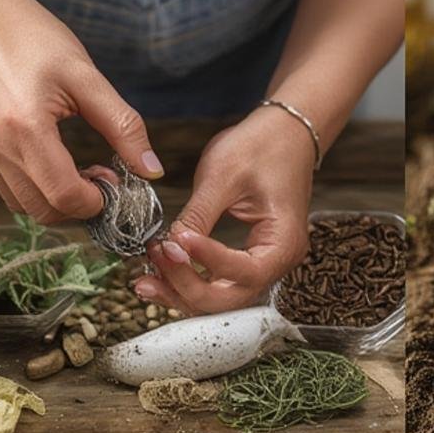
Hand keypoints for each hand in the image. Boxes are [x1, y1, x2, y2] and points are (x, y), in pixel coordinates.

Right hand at [0, 0, 161, 222]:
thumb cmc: (37, 40)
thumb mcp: (88, 78)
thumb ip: (124, 126)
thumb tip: (153, 170)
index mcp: (25, 126)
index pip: (64, 195)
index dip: (96, 201)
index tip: (114, 180)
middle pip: (46, 211)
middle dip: (81, 206)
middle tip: (101, 177)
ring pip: (28, 208)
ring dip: (60, 203)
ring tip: (79, 171)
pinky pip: (15, 194)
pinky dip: (41, 193)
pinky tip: (58, 167)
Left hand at [136, 108, 313, 315]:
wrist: (285, 134)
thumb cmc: (263, 146)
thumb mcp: (224, 175)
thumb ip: (198, 216)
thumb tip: (170, 245)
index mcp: (284, 242)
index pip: (244, 271)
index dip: (206, 261)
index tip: (173, 242)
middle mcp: (278, 263)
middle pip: (231, 298)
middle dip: (188, 288)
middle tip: (154, 264)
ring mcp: (264, 265)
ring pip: (222, 299)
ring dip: (183, 292)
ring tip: (147, 281)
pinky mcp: (248, 261)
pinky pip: (219, 283)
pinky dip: (191, 282)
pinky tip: (164, 273)